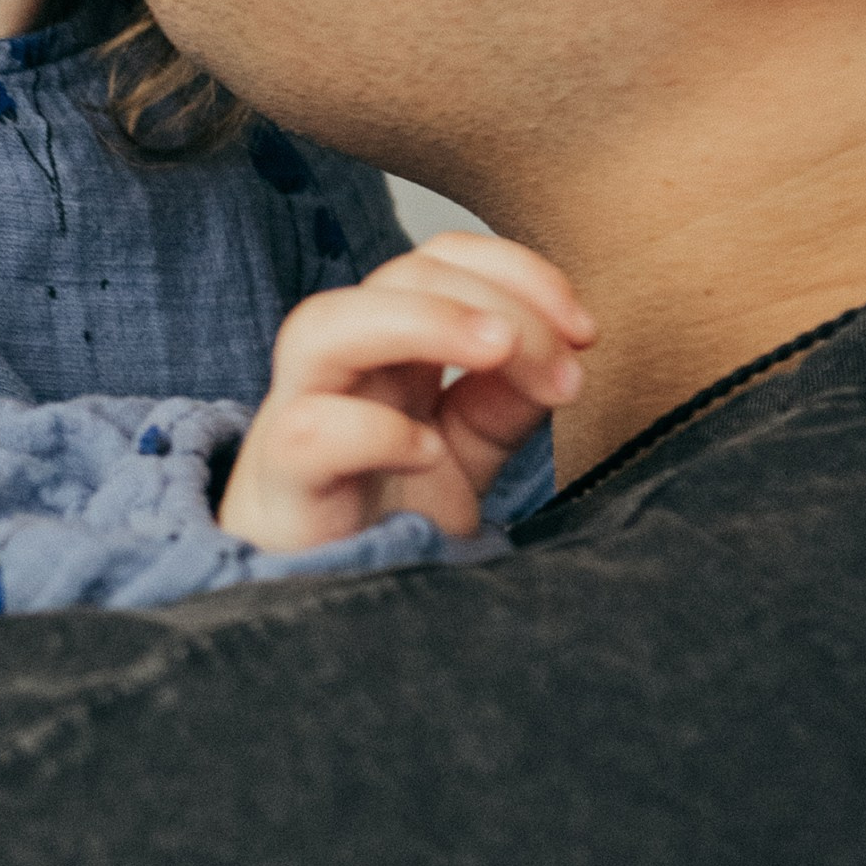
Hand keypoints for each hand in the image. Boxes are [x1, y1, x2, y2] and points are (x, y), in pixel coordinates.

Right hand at [215, 233, 595, 552]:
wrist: (314, 602)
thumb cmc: (381, 523)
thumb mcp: (464, 455)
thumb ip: (505, 406)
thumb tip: (564, 362)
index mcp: (387, 352)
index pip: (439, 262)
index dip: (514, 272)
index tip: (584, 332)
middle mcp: (340, 371)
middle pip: (398, 279)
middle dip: (495, 299)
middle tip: (565, 360)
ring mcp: (298, 420)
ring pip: (324, 326)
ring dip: (424, 320)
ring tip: (499, 349)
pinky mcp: (281, 488)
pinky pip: (308, 431)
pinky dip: (374, 430)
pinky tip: (429, 453)